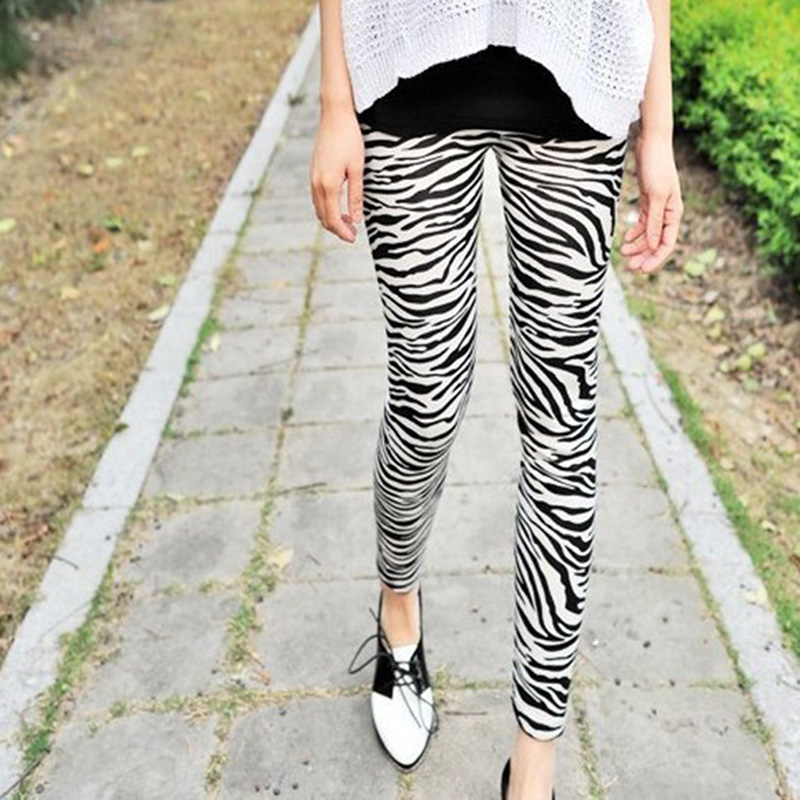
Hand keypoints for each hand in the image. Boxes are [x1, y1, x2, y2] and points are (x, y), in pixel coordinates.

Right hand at [310, 105, 363, 242]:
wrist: (335, 114)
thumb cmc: (350, 139)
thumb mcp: (357, 169)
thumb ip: (355, 196)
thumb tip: (356, 220)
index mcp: (328, 185)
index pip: (332, 219)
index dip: (342, 232)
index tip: (354, 238)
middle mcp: (316, 184)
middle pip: (323, 217)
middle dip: (337, 229)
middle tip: (352, 235)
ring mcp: (313, 177)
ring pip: (319, 208)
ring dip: (331, 219)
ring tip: (348, 223)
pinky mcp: (314, 171)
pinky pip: (317, 198)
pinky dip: (327, 208)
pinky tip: (339, 207)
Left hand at [620, 129, 682, 273]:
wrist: (651, 143)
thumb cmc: (656, 166)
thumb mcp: (655, 195)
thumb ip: (655, 221)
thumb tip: (654, 245)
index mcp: (674, 214)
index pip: (667, 244)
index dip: (655, 259)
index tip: (641, 270)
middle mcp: (668, 214)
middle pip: (657, 242)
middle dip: (644, 255)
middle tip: (628, 266)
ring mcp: (657, 208)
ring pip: (648, 235)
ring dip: (637, 245)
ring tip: (623, 252)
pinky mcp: (648, 201)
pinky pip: (643, 224)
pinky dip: (635, 233)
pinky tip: (625, 239)